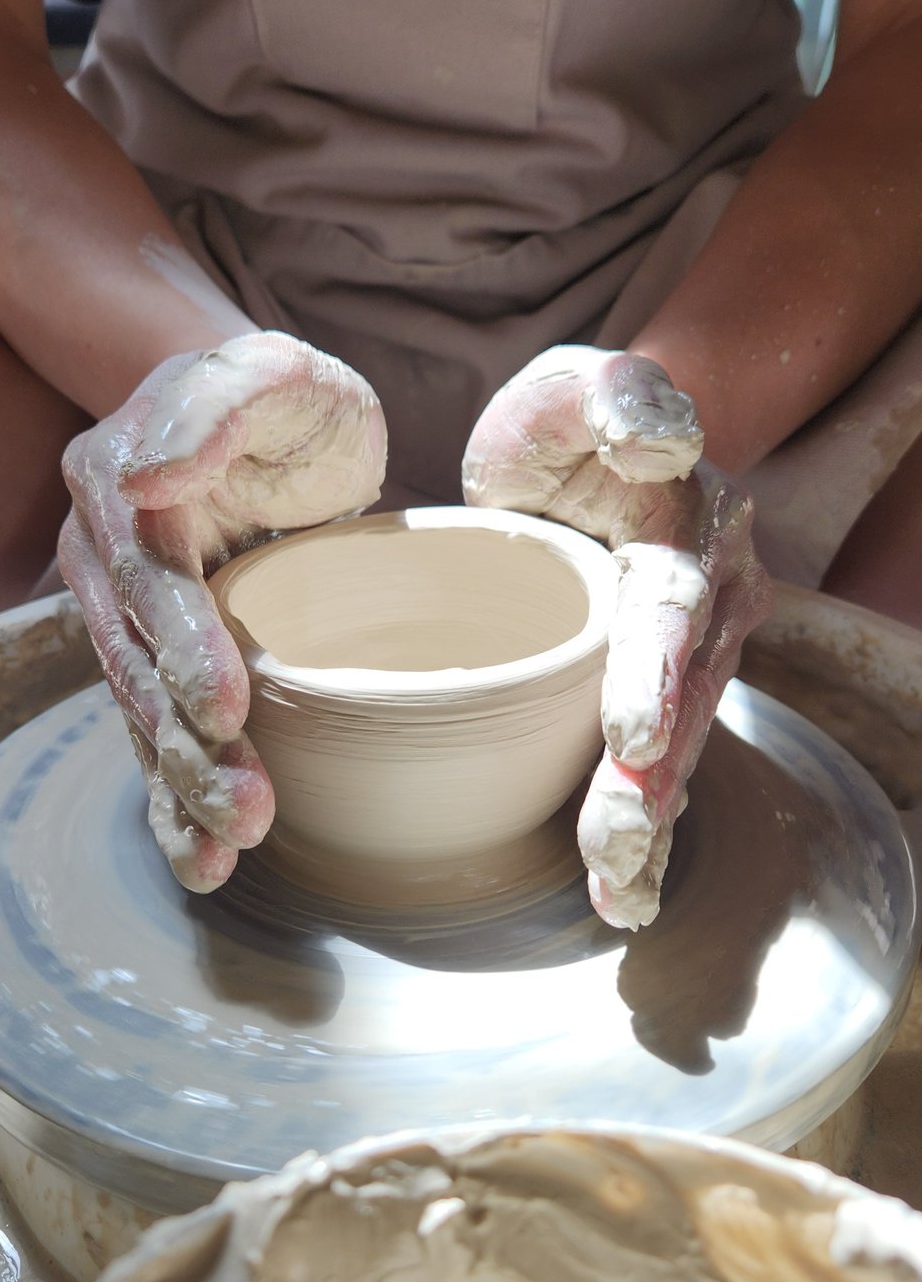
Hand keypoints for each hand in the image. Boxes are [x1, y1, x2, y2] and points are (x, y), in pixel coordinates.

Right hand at [59, 332, 386, 890]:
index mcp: (121, 487)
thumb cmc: (286, 398)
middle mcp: (104, 558)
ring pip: (143, 715)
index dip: (187, 647)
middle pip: (140, 667)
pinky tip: (201, 860)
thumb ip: (216, 406)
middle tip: (247, 810)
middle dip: (188, 747)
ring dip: (183, 790)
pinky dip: (174, 801)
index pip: (151, 578)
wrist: (271, 421)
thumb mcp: (271, 371)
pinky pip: (154, 734)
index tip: (229, 708)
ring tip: (228, 853)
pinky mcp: (155, 658)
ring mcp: (123, 615)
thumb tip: (147, 471)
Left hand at [462, 346, 771, 929]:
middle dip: (649, 779)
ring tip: (620, 894)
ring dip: (648, 824)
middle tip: (612, 844)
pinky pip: (659, 766)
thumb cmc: (574, 421)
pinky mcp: (659, 693)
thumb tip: (660, 437)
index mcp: (688, 533)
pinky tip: (625, 894)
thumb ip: (618, 397)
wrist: (596, 448)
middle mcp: (707, 603)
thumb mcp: (580, 387)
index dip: (652, 670)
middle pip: (682, 700)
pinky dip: (645, 834)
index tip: (631, 730)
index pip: (671, 607)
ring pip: (676, 749)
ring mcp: (690, 656)